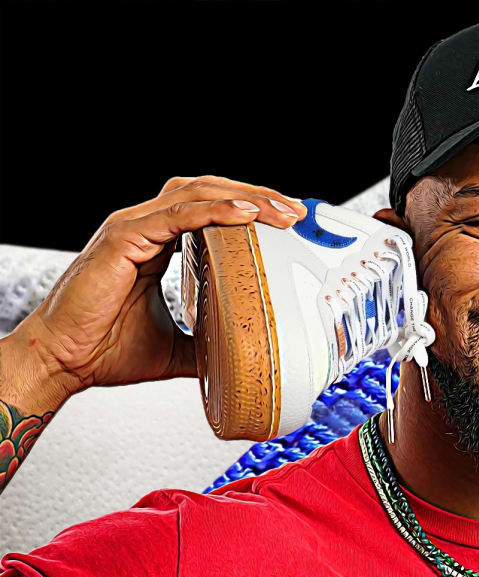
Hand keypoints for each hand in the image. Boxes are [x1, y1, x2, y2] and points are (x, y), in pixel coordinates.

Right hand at [10, 176, 305, 398]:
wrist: (62, 363)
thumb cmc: (103, 350)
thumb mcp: (179, 347)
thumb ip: (212, 342)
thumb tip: (248, 355)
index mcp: (155, 243)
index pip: (208, 208)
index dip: (249, 207)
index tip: (288, 220)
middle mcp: (143, 227)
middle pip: (207, 191)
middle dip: (256, 195)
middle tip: (296, 211)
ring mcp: (131, 228)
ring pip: (196, 194)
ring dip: (244, 198)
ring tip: (281, 210)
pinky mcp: (122, 240)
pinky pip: (175, 216)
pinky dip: (214, 212)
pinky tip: (245, 214)